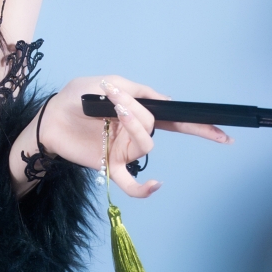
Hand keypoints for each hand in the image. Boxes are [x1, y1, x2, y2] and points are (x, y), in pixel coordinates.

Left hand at [36, 75, 232, 198]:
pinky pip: (130, 184)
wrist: (49, 116)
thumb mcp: (106, 82)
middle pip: (155, 126)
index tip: (222, 131)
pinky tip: (155, 183)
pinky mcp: (109, 165)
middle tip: (116, 99)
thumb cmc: (76, 98)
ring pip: (145, 144)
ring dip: (133, 126)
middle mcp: (135, 133)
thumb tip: (167, 101)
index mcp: (139, 112)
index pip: (175, 119)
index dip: (200, 126)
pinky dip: (144, 189)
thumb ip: (137, 91)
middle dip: (138, 111)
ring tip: (113, 111)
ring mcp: (124, 150)